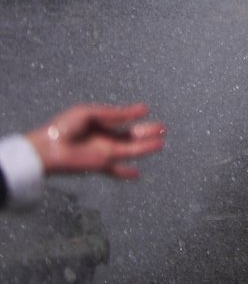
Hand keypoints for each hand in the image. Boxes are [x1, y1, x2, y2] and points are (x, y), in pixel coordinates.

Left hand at [25, 103, 166, 179]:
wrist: (47, 148)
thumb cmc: (63, 127)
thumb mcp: (90, 113)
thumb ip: (116, 113)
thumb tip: (143, 108)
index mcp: (101, 124)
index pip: (122, 121)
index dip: (135, 117)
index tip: (148, 112)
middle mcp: (104, 138)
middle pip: (131, 136)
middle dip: (147, 133)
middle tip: (163, 129)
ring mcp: (104, 152)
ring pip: (130, 150)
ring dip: (146, 148)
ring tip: (161, 143)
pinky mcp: (101, 165)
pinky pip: (116, 170)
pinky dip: (126, 173)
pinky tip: (138, 174)